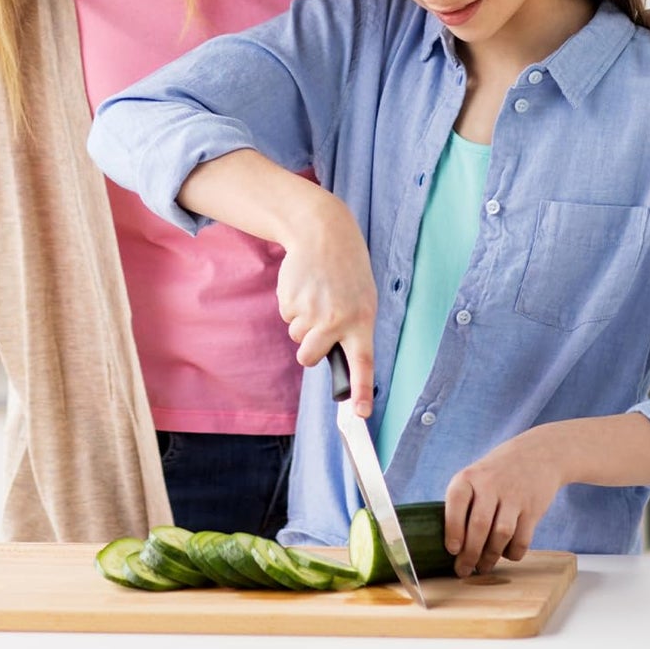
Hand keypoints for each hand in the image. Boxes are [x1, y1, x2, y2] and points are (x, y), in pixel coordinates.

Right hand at [276, 188, 375, 415]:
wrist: (323, 234)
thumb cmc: (346, 270)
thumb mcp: (361, 298)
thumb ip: (352, 328)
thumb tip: (335, 358)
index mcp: (361, 321)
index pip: (363, 364)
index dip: (362, 392)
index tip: (361, 414)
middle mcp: (336, 321)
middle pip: (309, 357)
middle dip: (307, 348)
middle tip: (317, 324)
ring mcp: (311, 312)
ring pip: (295, 337)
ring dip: (301, 322)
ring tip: (314, 294)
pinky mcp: (290, 302)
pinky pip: (286, 317)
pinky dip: (292, 305)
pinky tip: (304, 285)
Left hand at [442, 429, 564, 576]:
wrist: (537, 455)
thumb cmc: (496, 474)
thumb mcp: (474, 477)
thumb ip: (464, 504)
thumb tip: (453, 546)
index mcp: (469, 477)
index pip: (456, 503)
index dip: (452, 529)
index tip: (451, 550)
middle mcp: (490, 485)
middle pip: (479, 525)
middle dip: (470, 554)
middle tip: (464, 571)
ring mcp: (514, 496)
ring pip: (501, 534)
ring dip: (490, 557)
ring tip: (483, 567)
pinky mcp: (533, 509)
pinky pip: (522, 539)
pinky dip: (513, 553)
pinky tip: (505, 555)